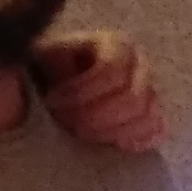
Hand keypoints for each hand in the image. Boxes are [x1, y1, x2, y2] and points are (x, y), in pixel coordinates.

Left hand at [31, 28, 163, 150]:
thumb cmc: (39, 77)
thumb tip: (36, 66)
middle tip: (66, 123)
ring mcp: (147, 94)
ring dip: (110, 131)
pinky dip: (135, 140)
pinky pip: (155, 130)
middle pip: (133, 98)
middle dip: (95, 116)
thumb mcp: (37, 58)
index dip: (82, 92)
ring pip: (146, 116)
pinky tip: (111, 144)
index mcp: (114, 45)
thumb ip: (41, 57)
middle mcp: (137, 66)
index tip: (51, 102)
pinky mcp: (147, 119)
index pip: (113, 70)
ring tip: (81, 134)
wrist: (44, 98)